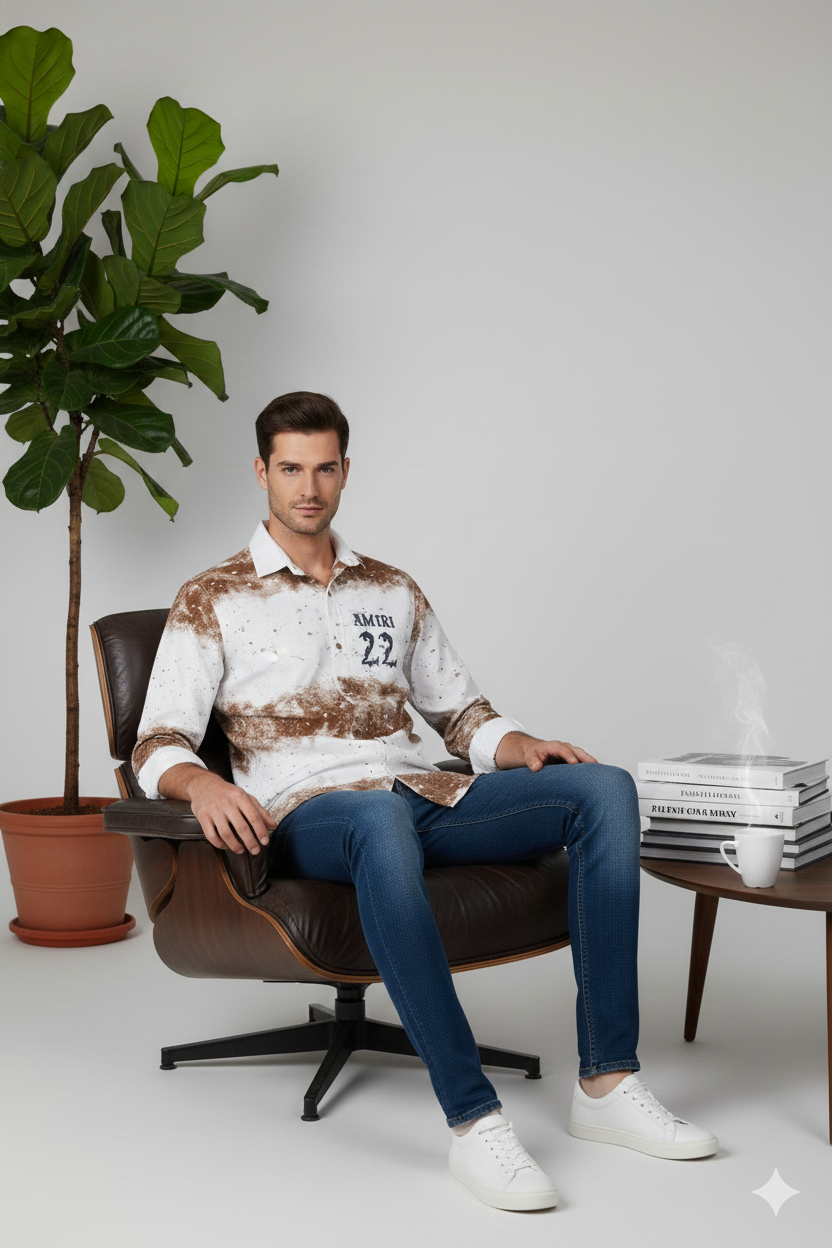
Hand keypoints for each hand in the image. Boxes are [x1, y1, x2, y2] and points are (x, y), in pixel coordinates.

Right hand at [159, 764, 276, 854]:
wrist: (204, 784)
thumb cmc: (228, 793)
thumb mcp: (246, 797)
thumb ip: (260, 812)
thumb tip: (273, 826)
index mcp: (240, 797)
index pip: (254, 817)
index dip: (261, 831)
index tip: (265, 842)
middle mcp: (227, 803)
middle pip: (241, 827)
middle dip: (250, 842)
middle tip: (255, 851)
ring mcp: (213, 810)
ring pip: (226, 833)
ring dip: (235, 846)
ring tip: (241, 850)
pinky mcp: (203, 816)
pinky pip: (211, 835)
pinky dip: (220, 844)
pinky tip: (226, 846)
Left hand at [495, 732, 597, 770]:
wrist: (535, 752)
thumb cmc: (533, 754)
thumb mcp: (529, 757)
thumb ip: (532, 761)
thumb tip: (536, 767)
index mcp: (555, 746)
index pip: (563, 749)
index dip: (569, 756)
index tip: (574, 763)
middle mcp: (565, 748)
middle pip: (577, 751)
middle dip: (586, 758)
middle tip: (594, 765)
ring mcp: (571, 754)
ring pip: (582, 757)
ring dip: (590, 763)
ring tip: (600, 772)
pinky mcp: (573, 760)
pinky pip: (582, 763)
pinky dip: (589, 768)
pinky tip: (596, 776)